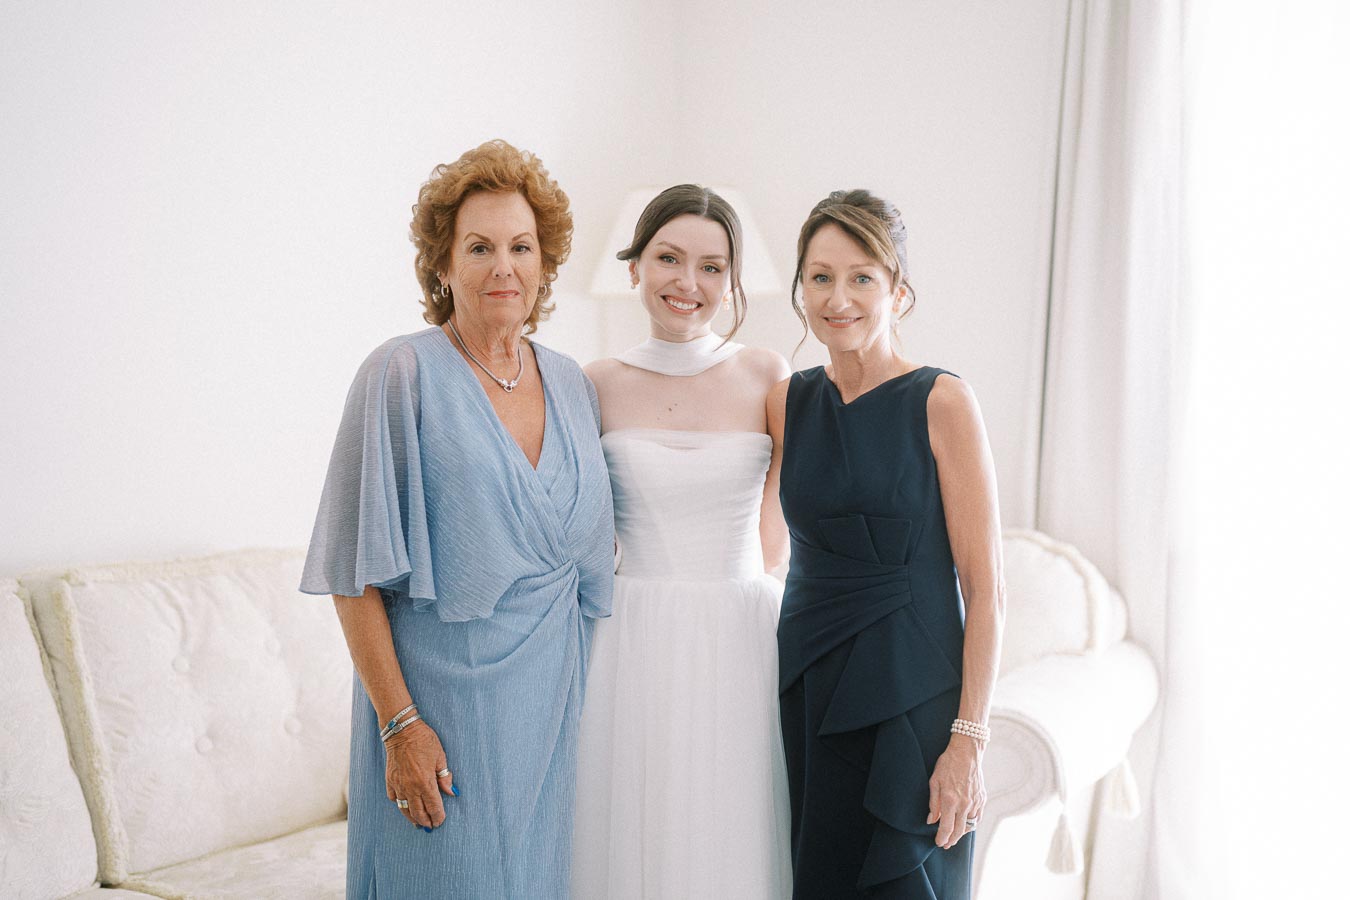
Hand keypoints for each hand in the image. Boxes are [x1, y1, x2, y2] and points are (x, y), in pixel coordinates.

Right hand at [384, 719, 456, 829]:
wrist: (401, 730)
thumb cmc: (423, 740)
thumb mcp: (440, 756)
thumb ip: (445, 776)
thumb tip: (452, 792)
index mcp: (425, 781)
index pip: (433, 806)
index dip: (438, 816)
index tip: (441, 821)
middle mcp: (410, 787)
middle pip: (418, 812)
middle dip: (426, 821)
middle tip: (431, 827)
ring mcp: (398, 785)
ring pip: (404, 809)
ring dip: (412, 818)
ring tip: (418, 824)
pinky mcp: (389, 780)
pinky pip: (394, 799)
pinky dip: (400, 805)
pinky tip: (405, 807)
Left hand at [927, 734, 985, 848]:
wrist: (967, 753)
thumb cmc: (948, 764)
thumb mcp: (934, 781)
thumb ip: (933, 803)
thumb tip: (931, 820)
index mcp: (950, 800)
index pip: (946, 827)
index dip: (942, 838)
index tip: (938, 843)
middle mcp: (964, 804)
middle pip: (959, 831)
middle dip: (951, 840)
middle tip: (945, 844)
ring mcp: (975, 802)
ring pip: (969, 826)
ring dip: (961, 834)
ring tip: (954, 837)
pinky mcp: (982, 799)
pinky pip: (977, 818)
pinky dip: (971, 824)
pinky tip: (965, 825)